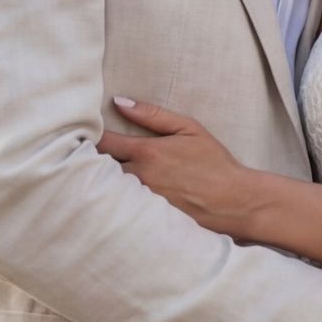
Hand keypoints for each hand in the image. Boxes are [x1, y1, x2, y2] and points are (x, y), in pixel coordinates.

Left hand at [96, 96, 258, 237]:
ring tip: (98, 175)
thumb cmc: (214, 162)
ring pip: (107, 188)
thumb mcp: (189, 129)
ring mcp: (140, 201)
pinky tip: (117, 197)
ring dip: (102, 181)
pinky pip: (121, 206)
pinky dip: (116, 200)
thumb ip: (153, 115)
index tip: (88, 132)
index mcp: (147, 152)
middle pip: (99, 167)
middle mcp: (139, 177)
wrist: (234, 200)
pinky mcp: (145, 219)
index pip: (103, 141)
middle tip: (88, 154)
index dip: (91, 135)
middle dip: (93, 160)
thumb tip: (119, 102)